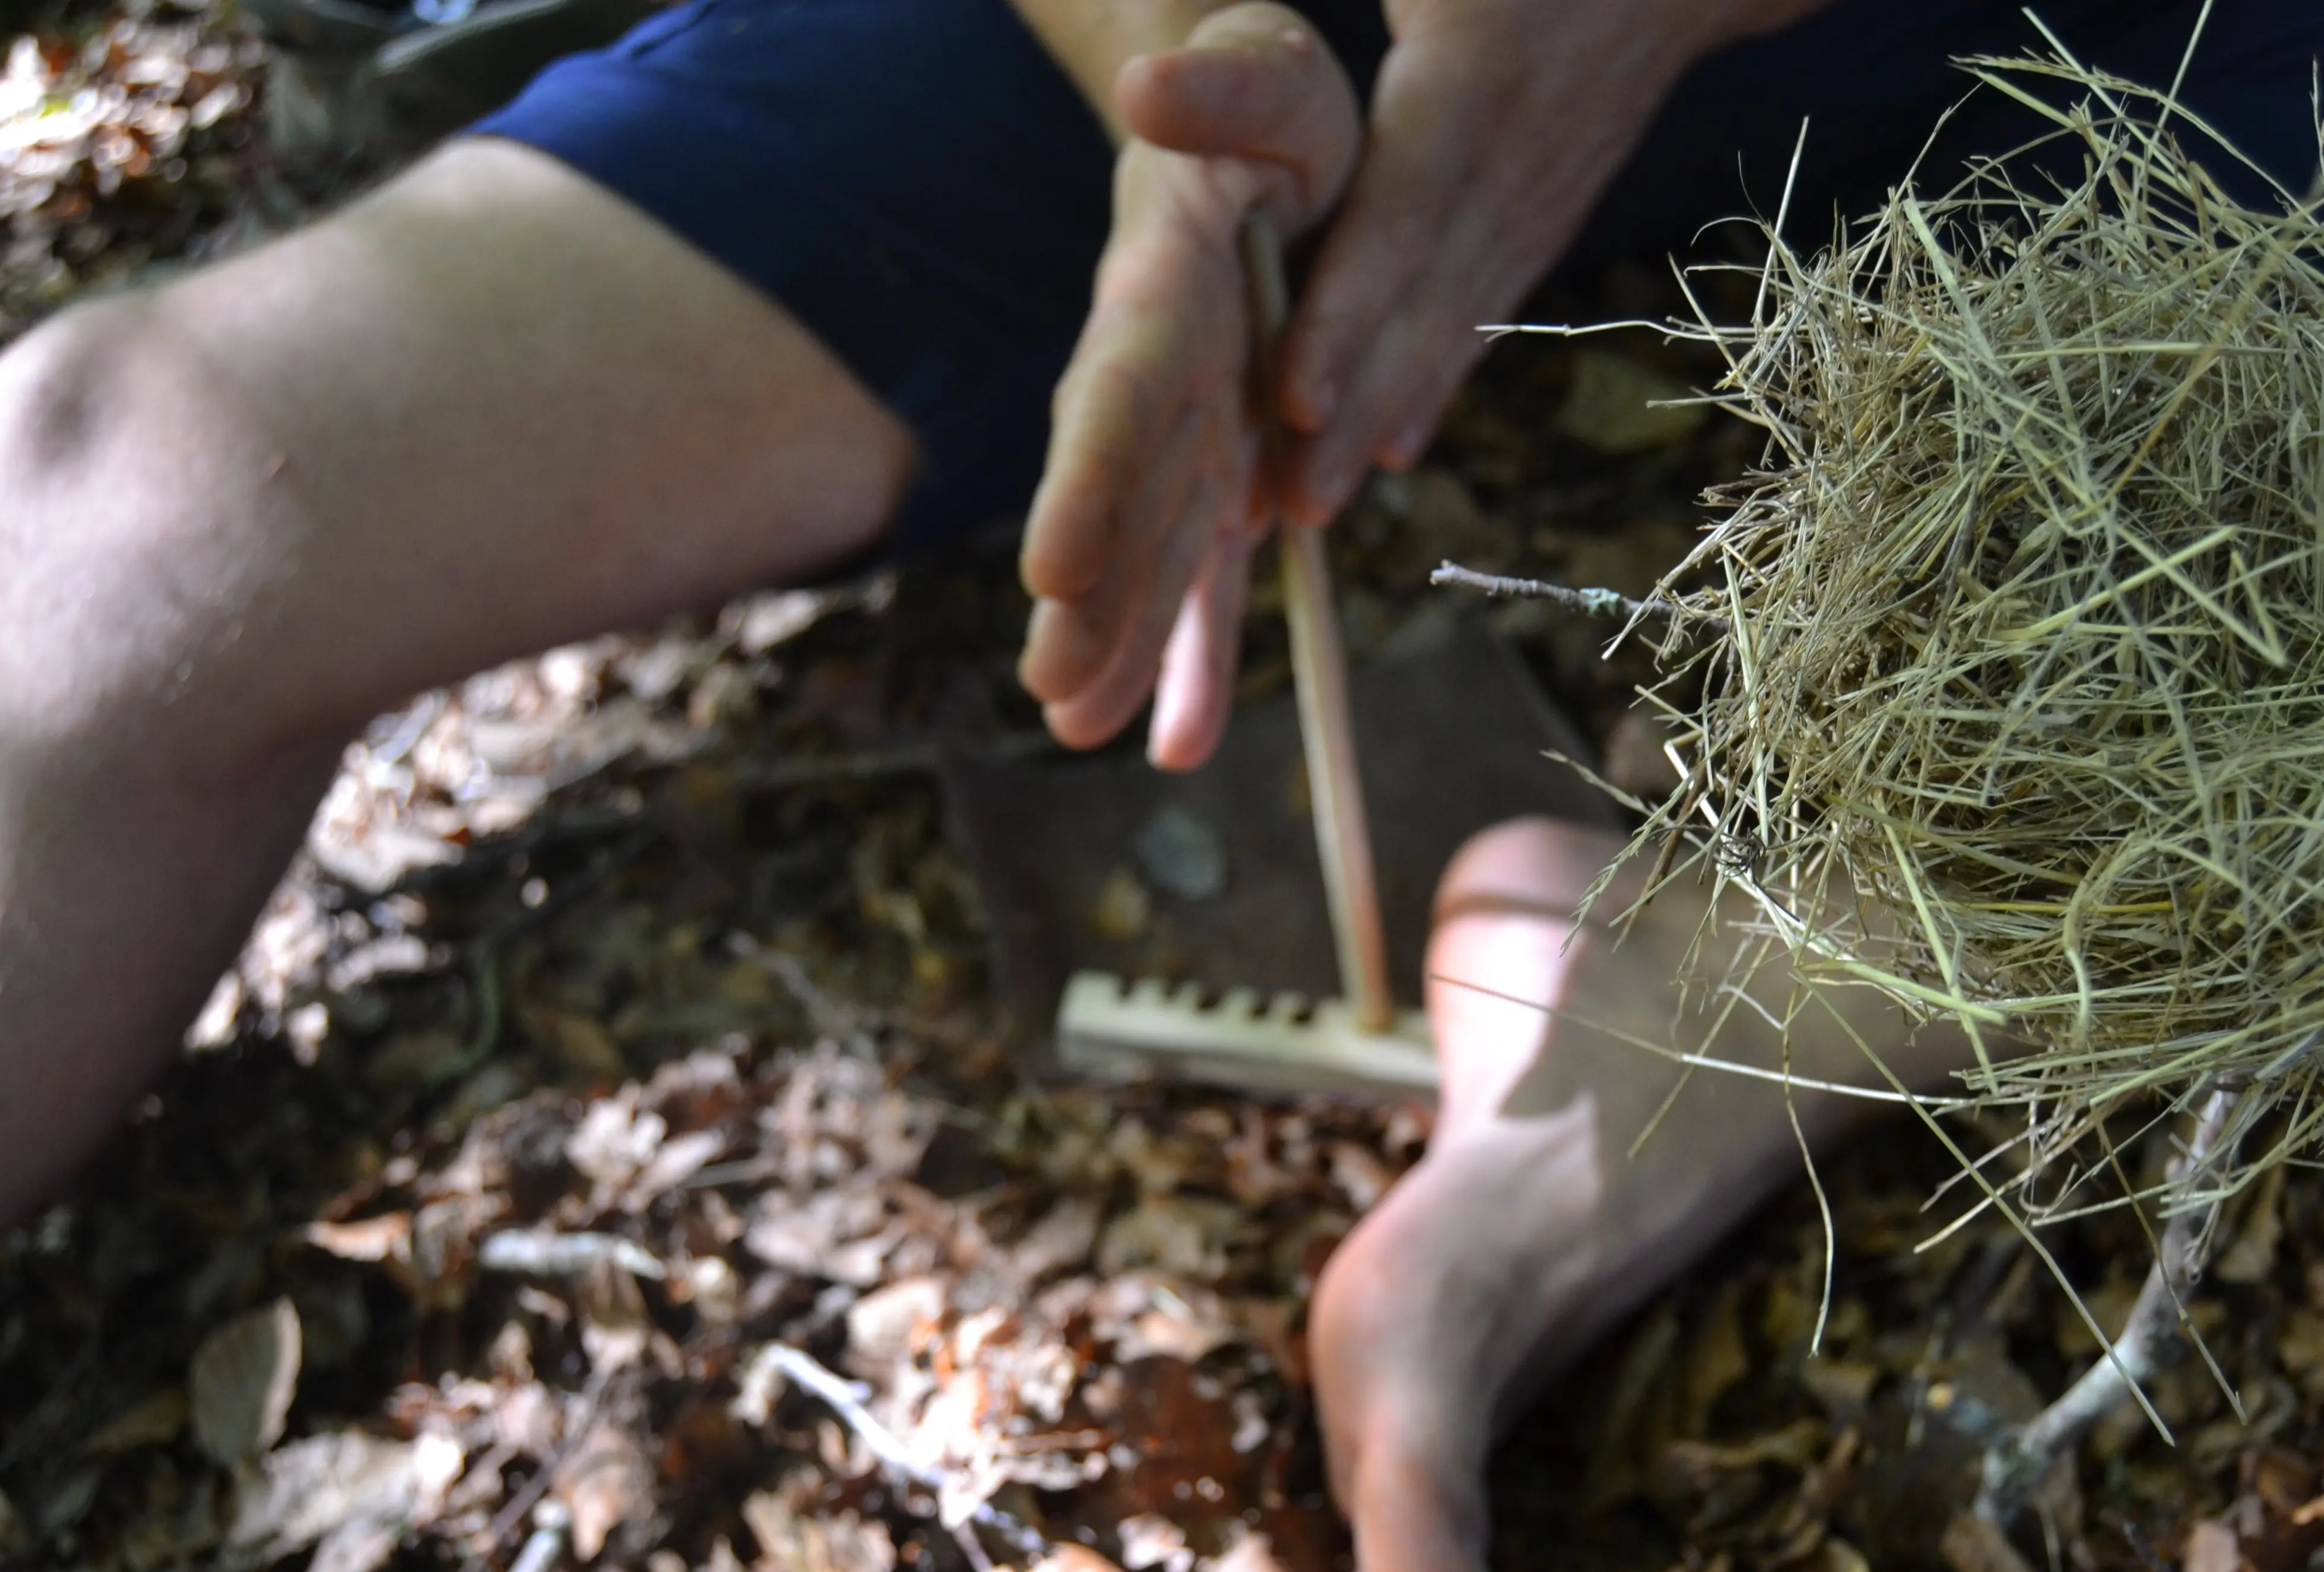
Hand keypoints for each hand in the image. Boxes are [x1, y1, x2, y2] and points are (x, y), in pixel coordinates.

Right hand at [1016, 4, 1358, 769]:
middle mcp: (1161, 380)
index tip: (1053, 567)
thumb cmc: (1270, 106)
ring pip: (1155, 551)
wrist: (1266, 145)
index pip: (1121, 394)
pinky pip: (1211, 573)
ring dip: (1124, 642)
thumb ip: (1222, 86)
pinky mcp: (1227, 466)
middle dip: (1093, 597)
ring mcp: (1190, 434)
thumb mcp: (1264, 78)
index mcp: (1162, 293)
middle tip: (1058, 690)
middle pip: (1121, 498)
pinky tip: (1171, 742)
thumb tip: (1155, 90)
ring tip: (1085, 729)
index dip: (1088, 480)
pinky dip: (1192, 658)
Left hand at [1274, 0, 1825, 520]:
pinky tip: (1392, 449)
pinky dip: (1436, 384)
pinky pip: (1481, 314)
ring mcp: (1533, 200)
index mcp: (1471, 80)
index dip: (1348, 312)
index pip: (1400, 216)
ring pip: (1452, 323)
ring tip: (1319, 505)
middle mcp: (1508, 160)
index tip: (1293, 395)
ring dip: (1386, 418)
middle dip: (1356, 408)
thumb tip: (1170, 69)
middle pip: (1423, 302)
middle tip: (1293, 502)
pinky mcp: (1538, 219)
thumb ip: (1294, 45)